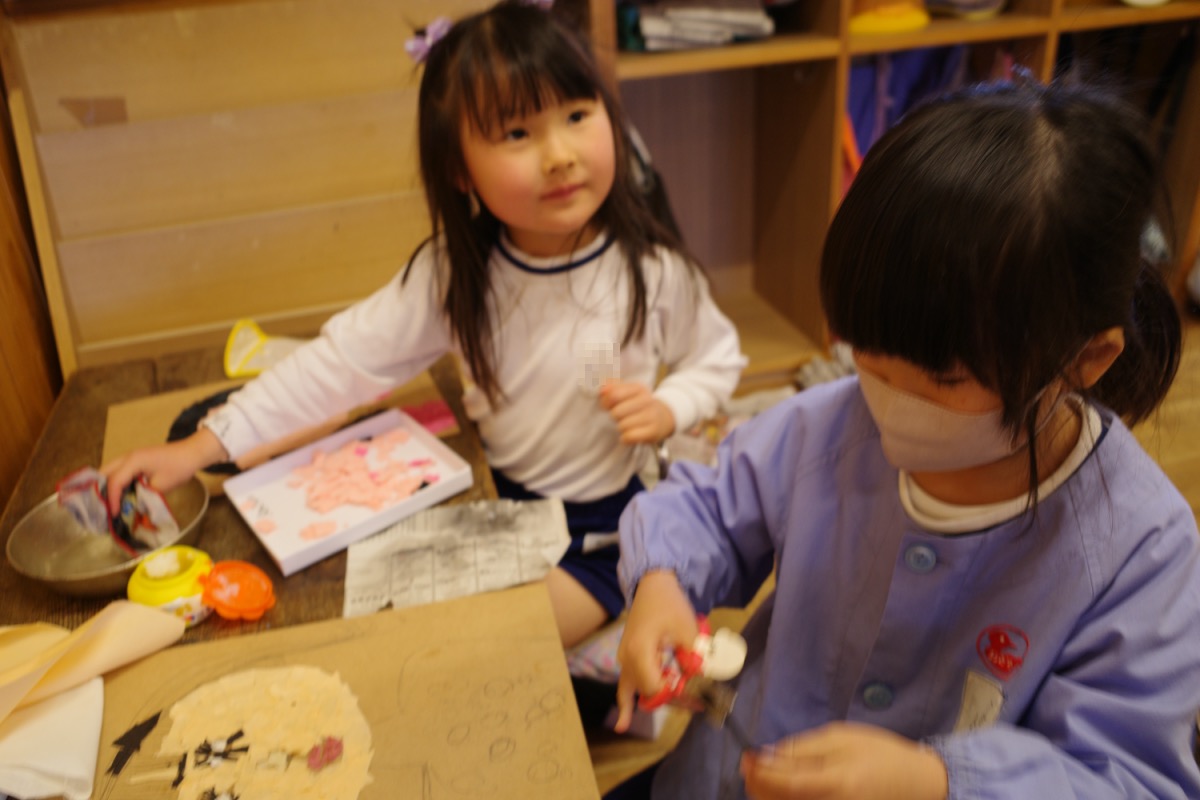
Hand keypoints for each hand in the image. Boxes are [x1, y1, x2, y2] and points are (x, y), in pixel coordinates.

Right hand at [99, 428, 227, 513]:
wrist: (192, 453)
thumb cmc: (179, 468)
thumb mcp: (161, 486)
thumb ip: (144, 497)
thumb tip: (132, 509)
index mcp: (133, 461)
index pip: (114, 482)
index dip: (112, 499)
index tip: (113, 514)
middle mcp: (127, 457)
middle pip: (104, 473)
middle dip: (100, 491)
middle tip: (102, 508)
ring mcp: (131, 457)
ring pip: (110, 471)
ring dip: (107, 486)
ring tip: (107, 504)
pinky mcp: (136, 461)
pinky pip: (119, 471)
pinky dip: (116, 483)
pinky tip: (119, 496)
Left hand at [599, 381, 675, 443]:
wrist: (662, 418)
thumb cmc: (637, 405)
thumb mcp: (627, 392)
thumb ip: (611, 388)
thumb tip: (602, 390)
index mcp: (638, 388)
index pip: (613, 394)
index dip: (606, 402)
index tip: (608, 406)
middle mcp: (647, 400)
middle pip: (616, 412)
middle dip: (614, 416)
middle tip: (620, 417)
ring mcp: (651, 416)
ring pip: (622, 426)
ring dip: (621, 428)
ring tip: (627, 425)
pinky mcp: (653, 432)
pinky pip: (629, 437)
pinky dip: (626, 438)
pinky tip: (630, 434)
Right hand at [614, 570, 698, 731]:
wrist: (652, 584)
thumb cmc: (670, 604)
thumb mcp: (688, 630)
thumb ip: (694, 659)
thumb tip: (703, 684)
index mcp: (640, 653)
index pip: (658, 688)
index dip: (679, 696)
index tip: (701, 697)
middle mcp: (627, 660)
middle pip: (650, 692)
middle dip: (675, 699)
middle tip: (702, 702)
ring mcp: (625, 660)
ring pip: (639, 691)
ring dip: (661, 698)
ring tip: (689, 706)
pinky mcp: (628, 658)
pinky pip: (625, 686)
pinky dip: (626, 704)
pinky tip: (622, 725)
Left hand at [741, 722, 947, 799]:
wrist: (917, 784)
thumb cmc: (881, 754)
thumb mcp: (842, 738)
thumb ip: (803, 749)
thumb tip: (766, 756)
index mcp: (838, 782)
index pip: (784, 785)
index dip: (759, 772)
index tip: (746, 756)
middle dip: (758, 786)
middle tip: (752, 765)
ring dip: (768, 795)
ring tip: (767, 776)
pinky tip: (785, 790)